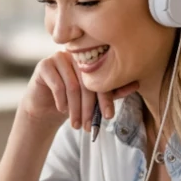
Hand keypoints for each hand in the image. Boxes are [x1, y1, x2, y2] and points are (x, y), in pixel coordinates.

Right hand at [20, 52, 138, 132]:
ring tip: (76, 125)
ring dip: (75, 109)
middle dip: (89, 108)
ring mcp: (58, 57)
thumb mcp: (95, 99)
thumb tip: (136, 83)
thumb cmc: (73, 102)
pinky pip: (57, 84)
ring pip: (73, 85)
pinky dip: (61, 101)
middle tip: (89, 126)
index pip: (102, 77)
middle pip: (87, 82)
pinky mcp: (44, 65)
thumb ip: (113, 91)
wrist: (46, 108)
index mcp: (91, 59)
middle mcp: (75, 55)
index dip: (106, 98)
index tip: (108, 116)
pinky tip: (62, 110)